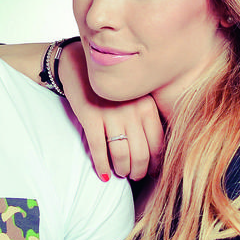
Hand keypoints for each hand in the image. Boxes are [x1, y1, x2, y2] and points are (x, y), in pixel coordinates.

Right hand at [59, 40, 164, 179]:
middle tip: (135, 175)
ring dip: (122, 170)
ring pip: (121, 155)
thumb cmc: (113, 86)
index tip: (152, 170)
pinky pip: (98, 149)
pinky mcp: (90, 117)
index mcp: (147, 106)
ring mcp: (110, 115)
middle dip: (139, 171)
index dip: (155, 163)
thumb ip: (149, 116)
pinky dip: (101, 166)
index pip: (158, 144)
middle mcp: (132, 111)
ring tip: (121, 173)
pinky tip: (103, 174)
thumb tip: (158, 150)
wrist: (80, 64)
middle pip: (141, 154)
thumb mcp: (138, 95)